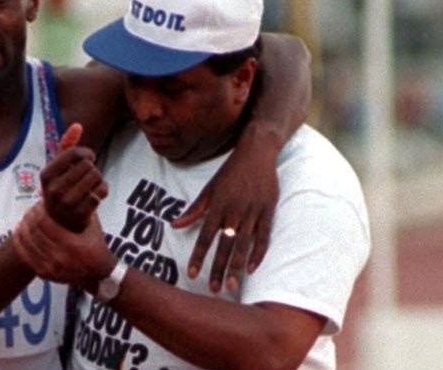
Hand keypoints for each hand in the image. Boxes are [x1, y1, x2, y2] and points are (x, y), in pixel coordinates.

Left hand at [13, 202, 113, 288]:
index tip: (39, 204)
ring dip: (23, 228)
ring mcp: (50, 268)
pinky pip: (26, 256)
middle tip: (31, 209)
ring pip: (27, 243)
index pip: (44, 223)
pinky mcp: (44, 274)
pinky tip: (19, 232)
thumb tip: (66, 192)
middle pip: (34, 231)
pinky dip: (20, 243)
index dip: (39, 211)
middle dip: (30, 217)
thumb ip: (81, 208)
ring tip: (24, 218)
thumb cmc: (96, 246)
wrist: (98, 275)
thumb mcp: (92, 225)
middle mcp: (59, 258)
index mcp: (71, 244)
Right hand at [42, 125, 107, 231]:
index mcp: (46, 175)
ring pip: (96, 177)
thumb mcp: (59, 169)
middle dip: (92, 169)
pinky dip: (102, 192)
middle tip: (87, 178)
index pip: (74, 153)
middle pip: (88, 166)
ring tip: (91, 187)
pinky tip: (95, 196)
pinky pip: (101, 193)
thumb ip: (67, 146)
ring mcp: (66, 204)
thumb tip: (77, 125)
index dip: (87, 154)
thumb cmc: (62, 188)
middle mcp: (53, 190)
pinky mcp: (80, 215)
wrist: (60, 224)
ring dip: (99, 180)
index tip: (88, 160)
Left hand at [170, 144, 277, 292]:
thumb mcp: (209, 189)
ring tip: (231, 285)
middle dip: (218, 268)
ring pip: (244, 245)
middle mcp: (234, 211)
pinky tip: (252, 269)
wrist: (256, 153)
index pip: (205, 237)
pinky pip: (264, 236)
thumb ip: (194, 210)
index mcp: (217, 206)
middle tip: (214, 289)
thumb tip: (174, 225)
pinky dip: (259, 253)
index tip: (192, 274)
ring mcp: (253, 212)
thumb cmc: (229, 172)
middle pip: (224, 246)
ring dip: (237, 267)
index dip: (198, 256)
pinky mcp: (268, 211)